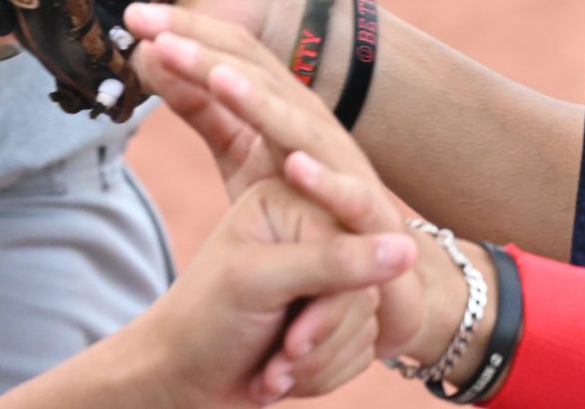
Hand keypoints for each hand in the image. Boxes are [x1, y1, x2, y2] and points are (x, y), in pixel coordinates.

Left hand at [124, 175, 414, 407]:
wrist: (178, 383)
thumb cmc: (204, 324)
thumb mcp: (259, 283)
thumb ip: (333, 262)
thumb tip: (406, 250)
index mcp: (291, 200)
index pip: (354, 249)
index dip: (332, 307)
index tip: (292, 339)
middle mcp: (312, 231)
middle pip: (366, 292)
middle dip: (321, 341)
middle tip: (280, 358)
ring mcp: (321, 278)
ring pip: (366, 328)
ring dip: (318, 365)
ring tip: (272, 371)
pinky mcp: (327, 318)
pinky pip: (360, 353)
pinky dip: (322, 376)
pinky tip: (281, 376)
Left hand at [126, 2, 382, 203]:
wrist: (381, 269)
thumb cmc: (303, 205)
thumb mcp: (242, 152)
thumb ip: (202, 107)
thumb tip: (148, 55)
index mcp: (281, 107)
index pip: (230, 56)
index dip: (186, 32)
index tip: (132, 18)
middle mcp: (312, 126)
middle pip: (258, 77)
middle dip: (206, 52)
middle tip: (154, 33)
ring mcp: (343, 168)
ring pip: (300, 126)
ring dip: (260, 102)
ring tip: (218, 79)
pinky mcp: (369, 218)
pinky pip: (348, 196)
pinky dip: (323, 179)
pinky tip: (294, 164)